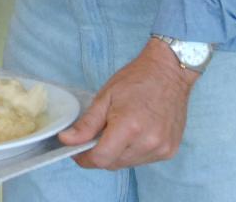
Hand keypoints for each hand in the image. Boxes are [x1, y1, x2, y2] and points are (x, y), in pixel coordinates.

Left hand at [58, 37, 198, 168]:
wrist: (170, 72)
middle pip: (113, 164)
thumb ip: (86, 123)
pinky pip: (143, 160)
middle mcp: (148, 142)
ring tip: (120, 129)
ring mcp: (161, 149)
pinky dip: (133, 152)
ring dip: (117, 154)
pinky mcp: (170, 151)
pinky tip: (136, 133)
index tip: (77, 150)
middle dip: (100, 153)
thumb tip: (66, 140)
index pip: (100, 159)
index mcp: (129, 127)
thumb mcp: (106, 96)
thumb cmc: (136, 79)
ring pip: (127, 164)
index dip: (84, 158)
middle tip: (98, 133)